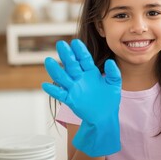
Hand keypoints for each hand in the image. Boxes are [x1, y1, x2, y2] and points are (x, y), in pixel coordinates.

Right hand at [42, 39, 121, 156]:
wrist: (105, 117)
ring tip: (48, 60)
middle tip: (61, 44)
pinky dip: (53, 90)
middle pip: (71, 64)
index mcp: (91, 72)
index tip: (75, 42)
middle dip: (66, 55)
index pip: (84, 59)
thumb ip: (113, 73)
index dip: (80, 51)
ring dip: (55, 70)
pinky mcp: (70, 99)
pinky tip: (46, 85)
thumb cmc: (109, 100)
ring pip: (63, 77)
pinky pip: (60, 94)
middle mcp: (80, 78)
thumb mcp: (114, 85)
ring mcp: (74, 88)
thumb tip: (110, 61)